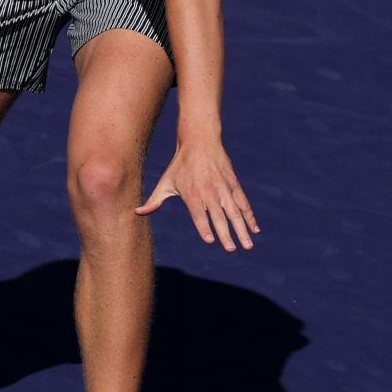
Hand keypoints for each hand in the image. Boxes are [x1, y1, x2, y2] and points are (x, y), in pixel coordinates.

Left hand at [136, 139, 259, 250]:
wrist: (200, 141)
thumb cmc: (179, 165)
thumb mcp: (165, 182)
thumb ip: (154, 201)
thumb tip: (137, 213)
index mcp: (192, 194)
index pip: (199, 214)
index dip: (204, 227)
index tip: (210, 240)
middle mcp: (209, 192)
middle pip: (219, 216)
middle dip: (226, 233)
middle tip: (230, 249)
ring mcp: (223, 188)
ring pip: (235, 212)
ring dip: (242, 229)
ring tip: (247, 246)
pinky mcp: (233, 184)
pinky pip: (243, 203)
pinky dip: (250, 216)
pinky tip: (254, 229)